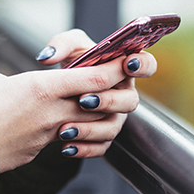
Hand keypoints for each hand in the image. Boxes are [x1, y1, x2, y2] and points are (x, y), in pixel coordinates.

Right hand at [0, 58, 126, 172]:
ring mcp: (46, 135)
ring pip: (86, 124)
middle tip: (111, 83)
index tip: (126, 61)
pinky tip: (60, 128)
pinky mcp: (37, 152)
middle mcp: (51, 112)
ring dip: (92, 116)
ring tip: (84, 107)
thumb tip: (10, 85)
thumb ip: (10, 78)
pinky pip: (64, 141)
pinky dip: (69, 134)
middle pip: (99, 103)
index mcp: (41, 87)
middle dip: (110, 93)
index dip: (115, 69)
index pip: (94, 78)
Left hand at [35, 29, 156, 157]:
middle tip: (84, 100)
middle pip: (130, 101)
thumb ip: (60, 44)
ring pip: (113, 128)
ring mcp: (115, 117)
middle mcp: (124, 94)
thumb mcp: (68, 47)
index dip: (142, 65)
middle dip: (108, 101)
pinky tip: (66, 146)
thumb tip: (47, 58)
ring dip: (90, 129)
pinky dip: (83, 148)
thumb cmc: (73, 63)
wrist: (59, 90)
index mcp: (124, 69)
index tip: (127, 64)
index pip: (147, 65)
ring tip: (65, 129)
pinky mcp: (103, 136)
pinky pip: (100, 147)